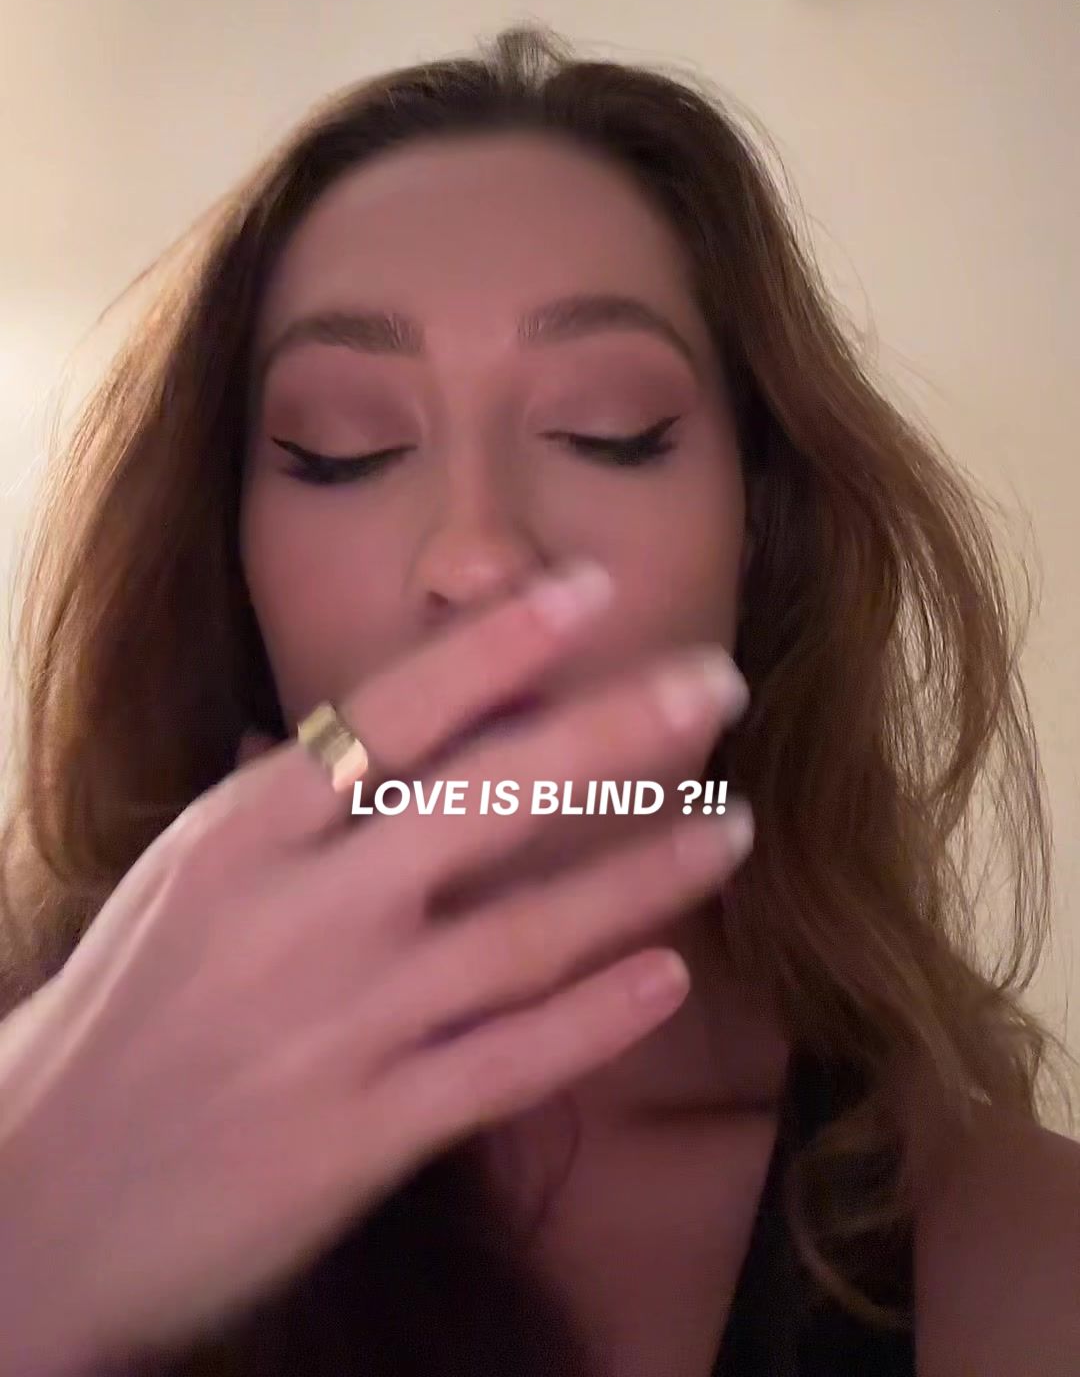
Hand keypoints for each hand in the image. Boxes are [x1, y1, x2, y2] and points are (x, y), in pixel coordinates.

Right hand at [0, 565, 751, 1372]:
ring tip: (732, 824)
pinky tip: (669, 975)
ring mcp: (338, 1027)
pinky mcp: (363, 1135)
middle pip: (486, 801)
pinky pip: (508, 1064)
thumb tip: (426, 708)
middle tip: (717, 682)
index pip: (394, 710)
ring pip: (524, 933)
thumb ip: (304, 793)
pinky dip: (595, 1017)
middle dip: (615, 732)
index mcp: (246, 833)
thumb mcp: (196, 872)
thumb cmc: (130, 1010)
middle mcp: (301, 915)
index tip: (596, 588)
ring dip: (642, 875)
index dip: (504, 643)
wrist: (40, 1196)